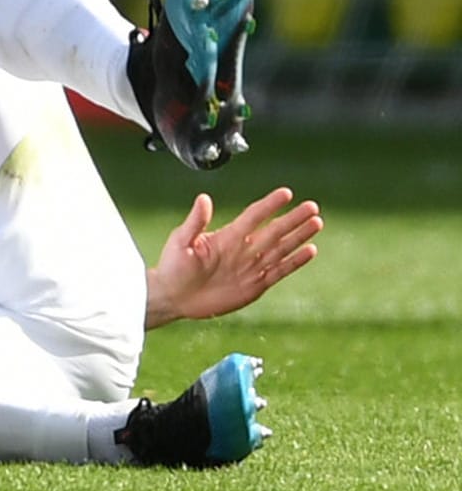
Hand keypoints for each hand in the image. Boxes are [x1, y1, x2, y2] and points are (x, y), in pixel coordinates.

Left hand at [146, 187, 321, 327]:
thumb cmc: (173, 267)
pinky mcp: (255, 285)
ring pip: (281, 248)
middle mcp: (243, 249)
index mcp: (227, 236)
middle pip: (274, 230)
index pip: (254, 216)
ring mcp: (251, 267)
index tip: (286, 193)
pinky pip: (279, 271)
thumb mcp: (180, 241)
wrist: (173, 297)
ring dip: (299, 236)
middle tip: (312, 206)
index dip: (269, 205)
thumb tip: (203, 198)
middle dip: (293, 219)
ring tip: (317, 222)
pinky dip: (295, 262)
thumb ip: (195, 221)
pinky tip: (310, 250)